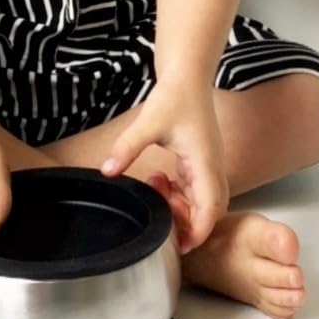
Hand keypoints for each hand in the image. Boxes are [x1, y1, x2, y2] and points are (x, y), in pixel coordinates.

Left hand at [100, 83, 228, 251]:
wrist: (187, 76)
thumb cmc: (174, 96)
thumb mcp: (147, 124)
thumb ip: (127, 149)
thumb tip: (107, 171)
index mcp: (204, 161)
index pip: (211, 207)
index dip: (199, 230)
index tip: (181, 243)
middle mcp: (212, 165)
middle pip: (211, 209)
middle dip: (189, 221)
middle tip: (163, 219)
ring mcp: (209, 162)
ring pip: (204, 199)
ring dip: (182, 204)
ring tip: (157, 190)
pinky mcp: (202, 158)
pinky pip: (197, 186)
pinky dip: (181, 192)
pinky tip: (161, 180)